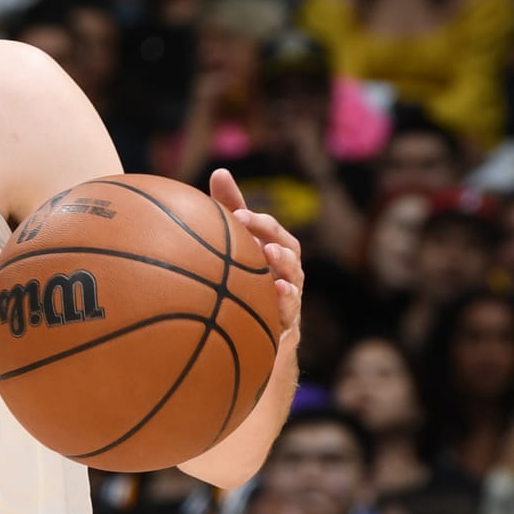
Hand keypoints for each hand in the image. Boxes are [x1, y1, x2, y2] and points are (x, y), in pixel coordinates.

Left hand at [209, 168, 302, 354]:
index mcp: (275, 254)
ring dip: (283, 266)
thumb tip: (220, 171)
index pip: (272, 232)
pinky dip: (285, 303)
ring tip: (269, 255)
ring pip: (293, 281)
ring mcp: (290, 301)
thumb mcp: (237, 249)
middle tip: (250, 225)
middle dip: (271, 237)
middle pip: (288, 251)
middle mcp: (287, 275)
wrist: (250, 341)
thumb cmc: (246, 286)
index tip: (238, 215)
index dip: (258, 222)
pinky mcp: (287, 327)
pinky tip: (275, 294)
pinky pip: (290, 314)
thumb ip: (231, 212)